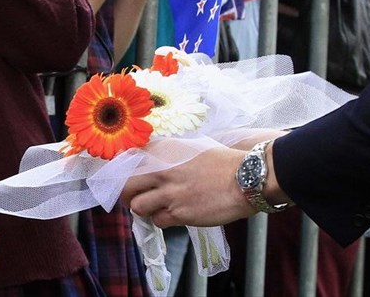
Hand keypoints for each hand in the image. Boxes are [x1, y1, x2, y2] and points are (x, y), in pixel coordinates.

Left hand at [121, 146, 256, 227]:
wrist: (246, 179)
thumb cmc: (223, 162)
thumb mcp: (191, 148)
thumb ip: (168, 155)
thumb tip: (150, 162)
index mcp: (164, 150)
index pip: (129, 159)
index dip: (124, 170)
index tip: (126, 176)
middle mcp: (162, 170)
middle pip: (125, 184)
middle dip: (126, 193)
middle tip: (133, 196)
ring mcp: (169, 192)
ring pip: (137, 206)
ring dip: (143, 209)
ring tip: (153, 207)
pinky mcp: (179, 213)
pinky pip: (158, 220)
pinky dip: (161, 220)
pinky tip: (172, 215)